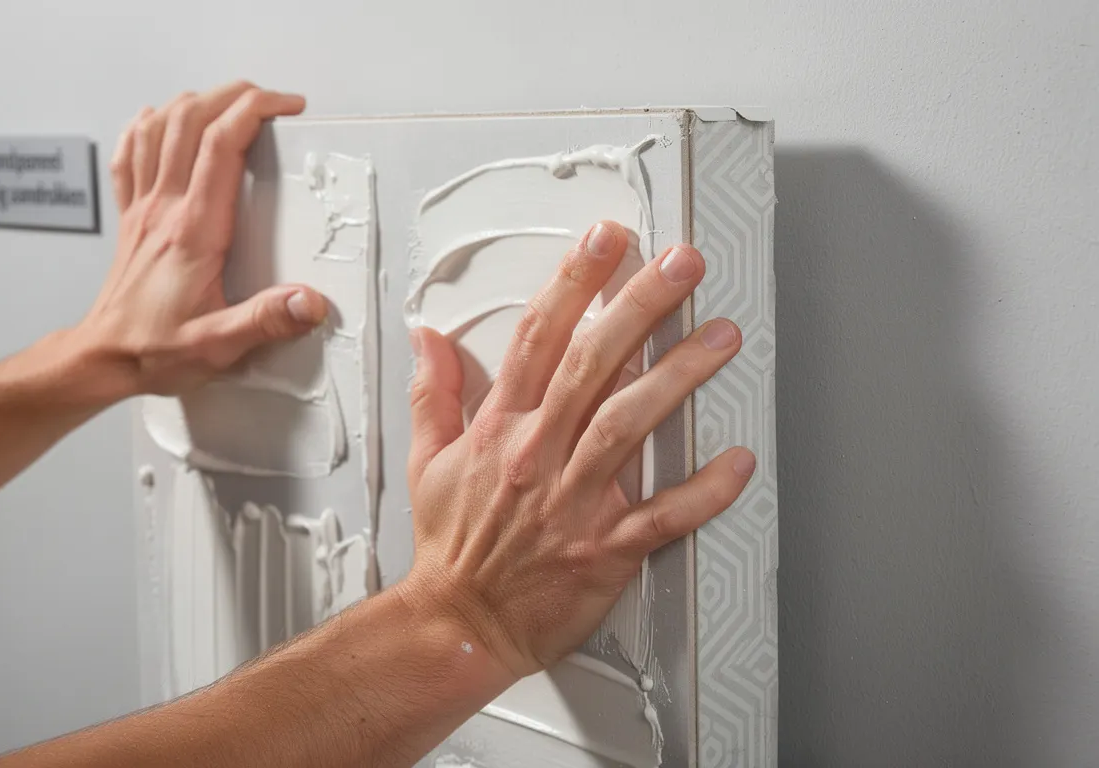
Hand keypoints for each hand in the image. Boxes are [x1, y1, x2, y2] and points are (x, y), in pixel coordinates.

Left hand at [74, 82, 325, 396]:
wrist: (102, 359)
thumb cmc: (153, 349)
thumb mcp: (217, 346)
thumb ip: (265, 322)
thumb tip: (308, 301)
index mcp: (193, 231)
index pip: (221, 145)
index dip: (255, 112)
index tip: (285, 107)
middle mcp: (165, 209)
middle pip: (191, 119)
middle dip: (232, 95)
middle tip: (267, 99)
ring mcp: (143, 210)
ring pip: (159, 128)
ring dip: (194, 103)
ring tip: (226, 102)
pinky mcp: (131, 219)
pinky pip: (130, 156)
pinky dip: (144, 128)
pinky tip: (155, 121)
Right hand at [399, 221, 755, 679]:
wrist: (459, 624)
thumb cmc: (452, 547)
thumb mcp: (428, 460)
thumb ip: (435, 393)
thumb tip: (428, 339)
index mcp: (500, 428)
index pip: (538, 337)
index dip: (574, 282)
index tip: (606, 241)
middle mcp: (539, 454)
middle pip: (593, 363)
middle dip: (640, 305)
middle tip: (683, 263)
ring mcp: (575, 500)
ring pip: (631, 423)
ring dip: (679, 376)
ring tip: (721, 336)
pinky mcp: (606, 548)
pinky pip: (662, 514)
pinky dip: (703, 490)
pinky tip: (738, 460)